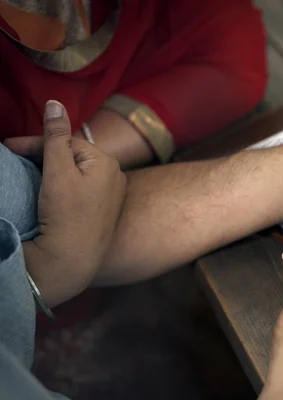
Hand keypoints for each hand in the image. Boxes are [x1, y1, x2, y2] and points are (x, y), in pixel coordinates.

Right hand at [22, 100, 126, 306]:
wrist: (74, 261)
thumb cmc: (67, 214)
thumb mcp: (58, 171)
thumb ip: (55, 136)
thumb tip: (54, 102)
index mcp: (106, 162)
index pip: (66, 142)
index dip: (35, 143)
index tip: (8, 148)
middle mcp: (115, 176)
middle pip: (71, 157)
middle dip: (42, 156)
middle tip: (14, 159)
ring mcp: (111, 196)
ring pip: (74, 174)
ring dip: (50, 171)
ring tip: (27, 175)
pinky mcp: (103, 212)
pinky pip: (80, 191)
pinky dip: (61, 187)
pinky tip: (47, 193)